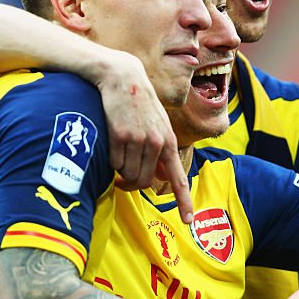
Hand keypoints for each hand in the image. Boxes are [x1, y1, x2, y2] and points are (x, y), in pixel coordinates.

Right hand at [96, 50, 193, 223]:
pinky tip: (112, 140)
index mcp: (169, 142)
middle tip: (123, 178)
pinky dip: (110, 159)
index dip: (183, 201)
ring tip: (120, 150)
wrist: (122, 77)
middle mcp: (157, 143)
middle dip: (132, 183)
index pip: (178, 178)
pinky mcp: (119, 136)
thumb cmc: (140, 104)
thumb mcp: (158, 125)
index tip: (187, 221)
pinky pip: (113, 162)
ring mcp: (138, 140)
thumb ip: (161, 151)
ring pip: (127, 174)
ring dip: (120, 170)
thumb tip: (160, 178)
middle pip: (143, 182)